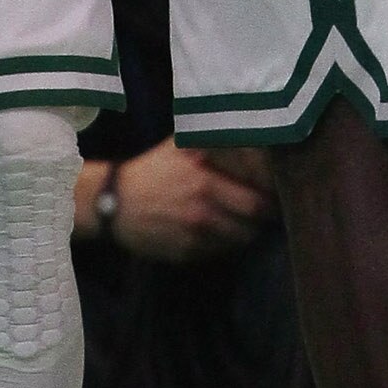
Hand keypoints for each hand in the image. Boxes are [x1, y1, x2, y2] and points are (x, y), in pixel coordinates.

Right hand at [110, 141, 272, 261]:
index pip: (259, 196)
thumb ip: (211, 140)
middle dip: (263, 218)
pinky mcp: (188, 251)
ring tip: (239, 222)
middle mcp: (204, 202)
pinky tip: (214, 232)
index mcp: (205, 174)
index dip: (271, 198)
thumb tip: (247, 134)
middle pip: (255, 220)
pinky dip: (223, 244)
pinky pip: (220, 252)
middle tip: (263, 213)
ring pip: (241, 239)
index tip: (274, 195)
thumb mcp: (179, 146)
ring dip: (245, 233)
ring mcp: (196, 230)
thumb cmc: (152, 170)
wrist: (114, 202)